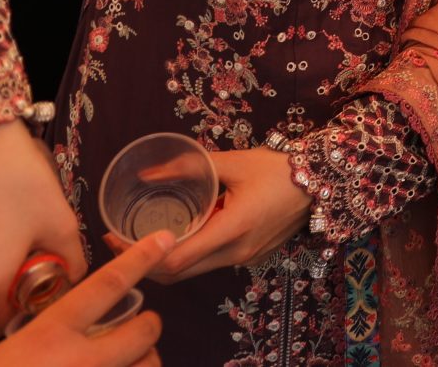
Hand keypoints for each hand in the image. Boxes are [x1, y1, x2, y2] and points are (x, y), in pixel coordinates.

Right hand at [0, 231, 171, 366]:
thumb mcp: (7, 343)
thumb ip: (42, 322)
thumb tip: (69, 308)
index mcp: (53, 331)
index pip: (106, 285)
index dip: (139, 260)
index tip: (163, 242)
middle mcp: (82, 359)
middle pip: (143, 332)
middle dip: (149, 325)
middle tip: (143, 325)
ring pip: (148, 366)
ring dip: (145, 359)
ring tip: (135, 357)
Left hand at [108, 150, 308, 280]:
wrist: (324, 181)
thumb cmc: (279, 168)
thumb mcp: (234, 162)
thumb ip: (190, 167)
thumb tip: (147, 174)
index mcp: (232, 229)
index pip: (174, 259)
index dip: (138, 253)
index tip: (113, 236)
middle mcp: (236, 253)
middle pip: (177, 274)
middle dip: (142, 261)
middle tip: (118, 239)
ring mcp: (244, 259)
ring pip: (192, 272)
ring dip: (164, 260)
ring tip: (142, 236)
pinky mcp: (249, 257)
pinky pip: (209, 264)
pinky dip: (187, 256)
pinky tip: (181, 234)